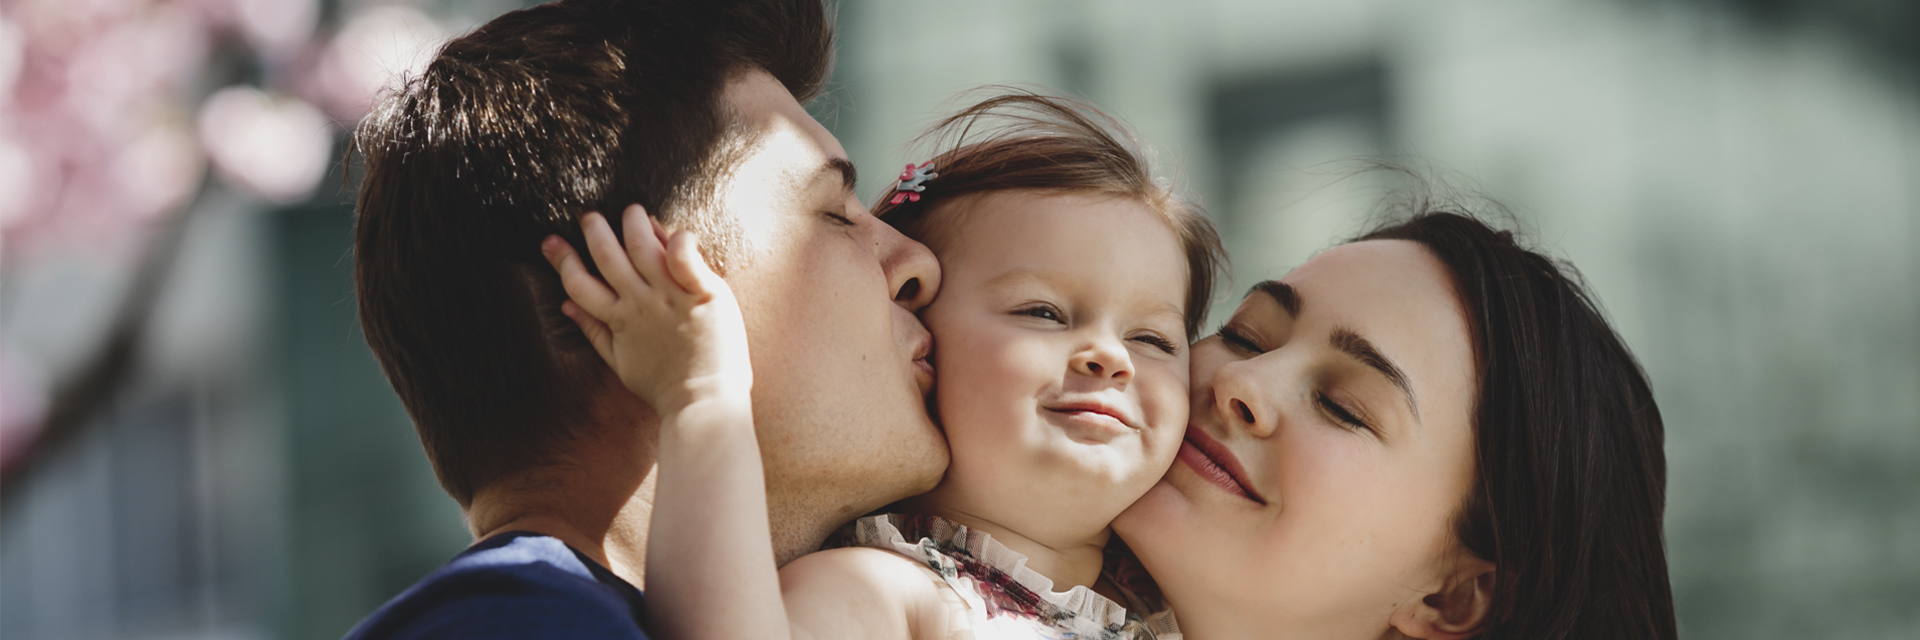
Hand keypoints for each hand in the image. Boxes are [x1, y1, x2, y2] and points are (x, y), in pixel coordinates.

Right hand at [541, 204, 750, 415]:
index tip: (550, 240)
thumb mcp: (620, 362)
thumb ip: (593, 330)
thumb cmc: (664, 386)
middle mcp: (640, 302)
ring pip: (641, 246)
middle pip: (606, 255)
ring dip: (632, 223)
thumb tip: (565, 305)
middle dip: (593, 230)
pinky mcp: (703, 293)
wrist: (703, 402)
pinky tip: (674, 231)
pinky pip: (686, 257)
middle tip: (589, 215)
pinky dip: (679, 239)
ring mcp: (670, 296)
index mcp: (618, 319)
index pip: (579, 282)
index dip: (562, 259)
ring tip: (632, 211)